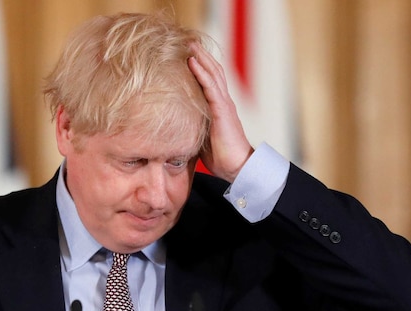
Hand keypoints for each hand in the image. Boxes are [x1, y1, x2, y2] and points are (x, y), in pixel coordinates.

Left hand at [188, 43, 253, 181]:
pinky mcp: (222, 111)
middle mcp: (223, 102)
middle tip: (189, 42)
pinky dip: (201, 73)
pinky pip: (211, 88)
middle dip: (202, 56)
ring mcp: (224, 105)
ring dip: (201, 58)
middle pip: (213, 72)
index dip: (202, 68)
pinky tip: (192, 62)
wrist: (237, 168)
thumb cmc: (221, 157)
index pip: (210, 82)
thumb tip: (173, 128)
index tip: (189, 55)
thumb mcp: (201, 138)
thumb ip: (191, 127)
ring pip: (213, 74)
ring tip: (190, 44)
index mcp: (218, 108)